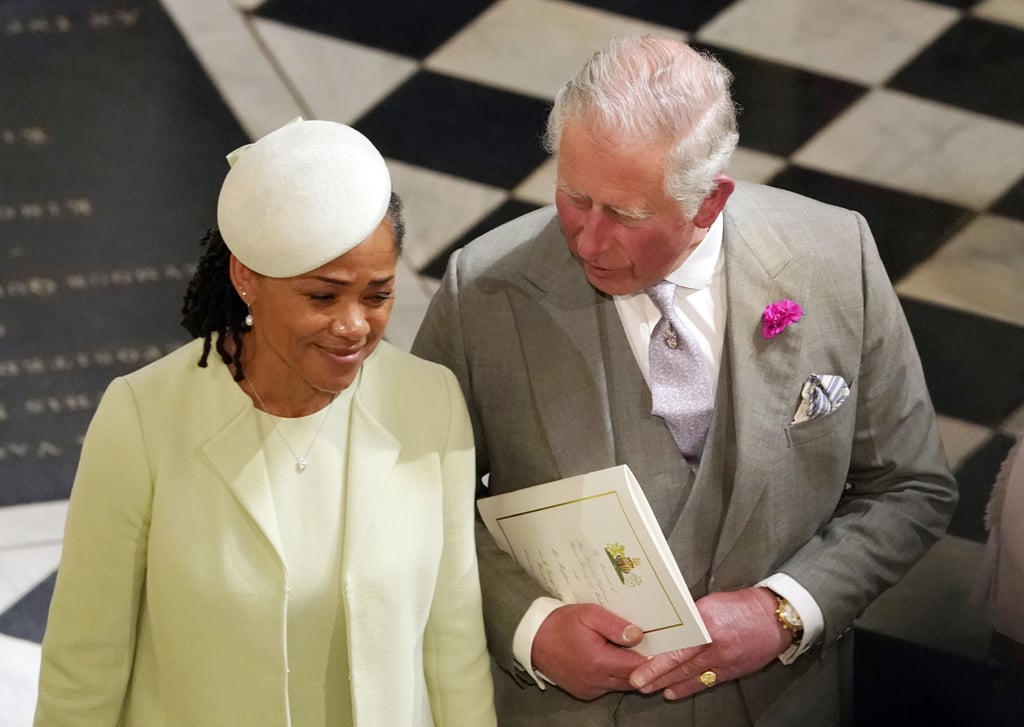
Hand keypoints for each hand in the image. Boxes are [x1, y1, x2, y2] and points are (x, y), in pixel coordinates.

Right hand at [531, 603, 647, 699]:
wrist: (533, 640)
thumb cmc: (561, 623)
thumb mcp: (588, 614)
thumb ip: (614, 625)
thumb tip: (638, 635)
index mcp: (600, 661)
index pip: (639, 666)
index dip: (652, 657)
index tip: (659, 645)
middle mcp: (597, 681)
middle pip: (634, 679)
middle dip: (643, 666)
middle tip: (647, 648)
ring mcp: (590, 689)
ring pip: (621, 685)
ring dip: (628, 672)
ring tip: (627, 652)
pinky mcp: (584, 693)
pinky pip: (607, 688)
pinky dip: (613, 676)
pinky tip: (609, 660)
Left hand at [629, 587, 790, 699]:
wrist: (774, 618)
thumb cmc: (742, 606)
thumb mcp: (711, 603)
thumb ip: (692, 618)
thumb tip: (672, 626)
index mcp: (706, 623)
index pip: (677, 646)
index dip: (658, 659)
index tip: (640, 665)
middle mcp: (714, 645)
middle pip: (680, 664)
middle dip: (656, 675)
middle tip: (637, 683)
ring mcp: (724, 660)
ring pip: (690, 676)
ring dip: (668, 683)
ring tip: (650, 688)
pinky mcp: (732, 670)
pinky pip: (706, 682)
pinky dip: (688, 688)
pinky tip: (674, 691)